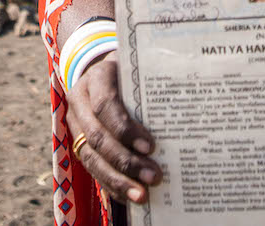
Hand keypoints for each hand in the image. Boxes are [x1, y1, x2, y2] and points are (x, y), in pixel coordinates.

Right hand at [64, 53, 161, 203]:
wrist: (106, 71)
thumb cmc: (133, 72)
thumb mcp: (140, 69)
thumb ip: (155, 85)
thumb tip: (188, 109)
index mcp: (97, 77)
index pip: (106, 105)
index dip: (125, 129)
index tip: (151, 147)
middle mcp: (80, 100)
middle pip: (97, 136)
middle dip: (125, 161)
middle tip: (154, 176)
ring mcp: (76, 123)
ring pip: (90, 157)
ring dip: (117, 180)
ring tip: (142, 195)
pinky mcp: (78, 141)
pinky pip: (91, 168)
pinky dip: (111, 184)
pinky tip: (130, 196)